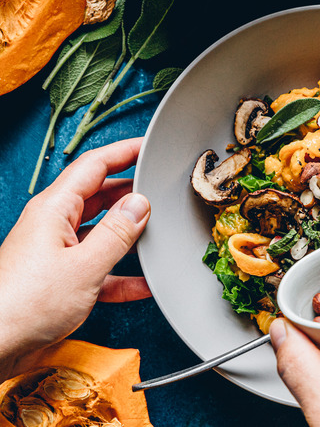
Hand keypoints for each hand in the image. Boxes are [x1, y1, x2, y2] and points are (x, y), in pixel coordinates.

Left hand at [0, 138, 150, 379]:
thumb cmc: (25, 305)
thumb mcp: (84, 266)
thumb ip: (117, 233)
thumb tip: (140, 204)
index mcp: (53, 210)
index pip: (94, 166)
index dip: (123, 152)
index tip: (149, 146)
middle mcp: (53, 225)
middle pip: (98, 196)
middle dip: (131, 192)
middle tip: (161, 189)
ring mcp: (56, 253)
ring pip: (100, 232)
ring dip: (129, 235)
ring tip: (159, 232)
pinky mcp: (60, 280)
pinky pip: (99, 269)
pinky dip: (122, 275)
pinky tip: (145, 284)